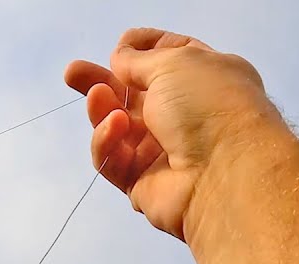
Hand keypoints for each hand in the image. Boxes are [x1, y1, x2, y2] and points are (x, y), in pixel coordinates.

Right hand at [64, 28, 284, 241]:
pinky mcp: (142, 183)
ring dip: (102, 110)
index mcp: (203, 78)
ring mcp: (163, 151)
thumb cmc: (210, 106)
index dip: (142, 49)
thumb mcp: (174, 63)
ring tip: (98, 97)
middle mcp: (184, 114)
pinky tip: (114, 129)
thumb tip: (121, 56)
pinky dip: (107, 142)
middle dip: (102, 81)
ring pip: (117, 128)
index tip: (121, 45)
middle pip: (132, 95)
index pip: (168, 58)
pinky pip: (113, 160)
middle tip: (73, 73)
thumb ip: (139, 59)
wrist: (226, 174)